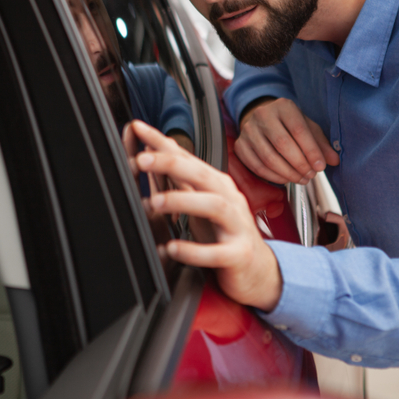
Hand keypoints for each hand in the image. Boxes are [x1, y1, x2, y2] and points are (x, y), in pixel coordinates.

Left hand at [126, 120, 282, 311]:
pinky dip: (193, 250)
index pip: (187, 157)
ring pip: (214, 206)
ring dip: (183, 201)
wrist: (259, 270)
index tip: (138, 128)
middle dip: (171, 164)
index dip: (163, 142)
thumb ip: (180, 180)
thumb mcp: (201, 202)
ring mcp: (236, 226)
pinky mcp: (238, 255)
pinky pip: (216, 252)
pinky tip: (173, 248)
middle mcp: (229, 199)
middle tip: (142, 160)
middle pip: (201, 174)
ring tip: (154, 203)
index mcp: (216, 185)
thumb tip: (151, 155)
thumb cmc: (225, 233)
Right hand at [236, 97, 339, 184]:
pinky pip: (257, 166)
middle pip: (282, 145)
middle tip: (311, 175)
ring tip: (302, 179)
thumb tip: (334, 160)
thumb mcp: (308, 127)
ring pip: (269, 158)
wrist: (262, 120)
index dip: (311, 150)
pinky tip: (286, 179)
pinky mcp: (240, 145)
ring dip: (288, 174)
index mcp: (283, 106)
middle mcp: (262, 115)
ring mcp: (248, 130)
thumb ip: (321, 143)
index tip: (320, 166)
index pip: (298, 129)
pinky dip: (274, 177)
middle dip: (300, 164)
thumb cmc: (289, 125)